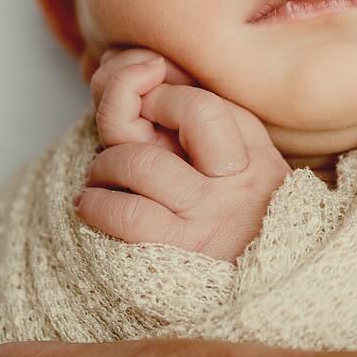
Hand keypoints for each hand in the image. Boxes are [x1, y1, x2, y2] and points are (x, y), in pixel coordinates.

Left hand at [79, 47, 287, 260]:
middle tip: (122, 128)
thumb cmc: (240, 216)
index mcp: (250, 150)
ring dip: (105, 163)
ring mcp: (205, 217)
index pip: (201, 102)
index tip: (145, 92)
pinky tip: (92, 203)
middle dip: (125, 104)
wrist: (265, 291)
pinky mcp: (177, 251)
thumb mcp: (241, 154)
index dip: (156, 87)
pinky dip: (96, 203)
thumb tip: (148, 65)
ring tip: (105, 174)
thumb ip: (201, 106)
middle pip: (181, 111)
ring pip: (138, 162)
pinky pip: (125, 214)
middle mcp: (234, 181)